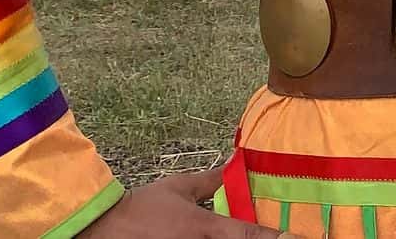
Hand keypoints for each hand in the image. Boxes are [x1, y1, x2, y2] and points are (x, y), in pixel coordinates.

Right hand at [80, 166, 298, 237]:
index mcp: (206, 228)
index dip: (276, 238)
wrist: (98, 229)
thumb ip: (209, 180)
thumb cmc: (140, 208)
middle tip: (284, 237)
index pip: (250, 236)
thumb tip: (233, 164)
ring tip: (263, 237)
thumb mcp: (177, 188)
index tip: (296, 237)